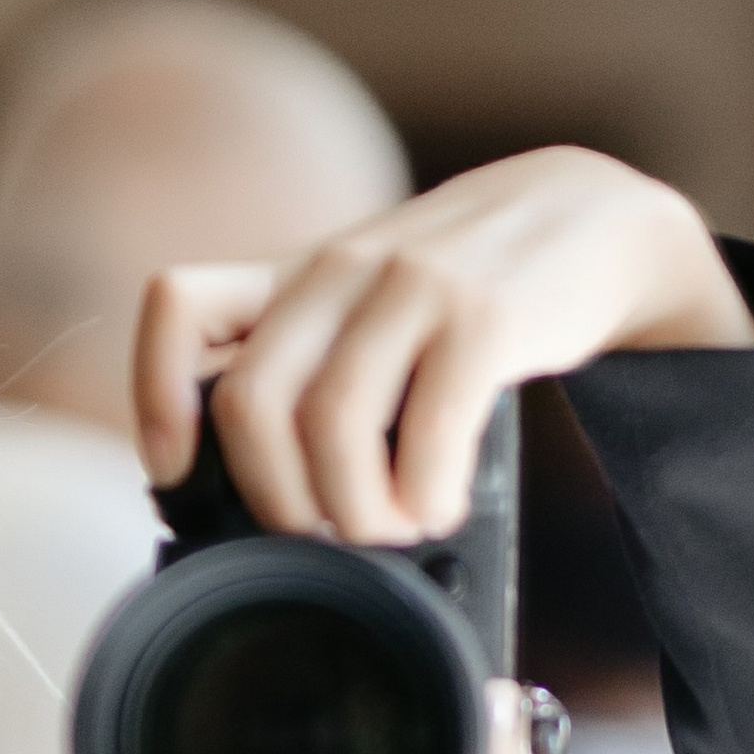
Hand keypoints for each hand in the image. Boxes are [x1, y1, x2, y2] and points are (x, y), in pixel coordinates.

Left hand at [131, 148, 753, 542]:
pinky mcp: (486, 315)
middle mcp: (340, 269)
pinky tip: (439, 507)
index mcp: (295, 274)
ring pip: (330, 426)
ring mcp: (412, 286)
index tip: (178, 473)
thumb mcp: (367, 301)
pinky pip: (427, 430)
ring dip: (354, 511)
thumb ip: (309, 361)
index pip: (177, 307)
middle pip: (249, 403)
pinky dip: (425, 497)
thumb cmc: (468, 286)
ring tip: (392, 528)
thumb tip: (257, 486)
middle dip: (276, 500)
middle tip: (320, 533)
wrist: (596, 220)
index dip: (157, 399)